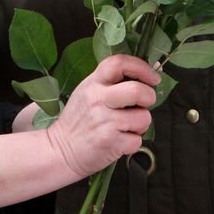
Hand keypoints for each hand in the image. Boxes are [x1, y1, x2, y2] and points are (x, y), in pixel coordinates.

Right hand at [46, 54, 157, 179]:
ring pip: (143, 117)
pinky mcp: (110, 141)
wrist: (60, 151)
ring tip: (125, 127)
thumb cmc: (78, 121)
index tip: (153, 78)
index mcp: (93, 83)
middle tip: (144, 104)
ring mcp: (104, 121)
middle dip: (149, 97)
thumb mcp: (86, 93)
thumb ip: (110, 84)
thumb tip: (144, 78)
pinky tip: (119, 141)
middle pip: (138, 90)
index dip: (142, 67)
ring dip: (140, 124)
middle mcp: (98, 99)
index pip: (119, 62)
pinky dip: (132, 143)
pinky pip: (138, 140)